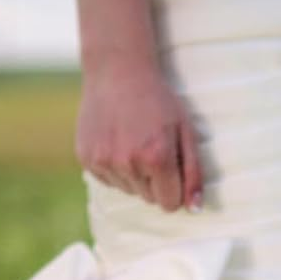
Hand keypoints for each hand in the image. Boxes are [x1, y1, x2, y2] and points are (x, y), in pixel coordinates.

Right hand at [77, 56, 203, 212]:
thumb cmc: (158, 101)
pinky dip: (115, 168)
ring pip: (129, 191)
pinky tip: (117, 141)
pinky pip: (108, 180)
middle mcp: (128, 163)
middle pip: (150, 199)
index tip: (172, 169)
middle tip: (151, 146)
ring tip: (133, 142)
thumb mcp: (186, 132)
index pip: (170, 204)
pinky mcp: (86, 157)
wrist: (117, 70)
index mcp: (156, 158)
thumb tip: (194, 210)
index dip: (174, 189)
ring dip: (135, 175)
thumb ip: (194, 174)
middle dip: (155, 181)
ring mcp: (103, 160)